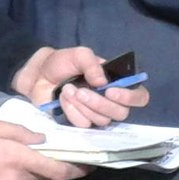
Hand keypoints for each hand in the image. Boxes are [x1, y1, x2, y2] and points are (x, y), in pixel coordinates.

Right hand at [0, 119, 85, 179]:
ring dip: (30, 169)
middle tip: (63, 153)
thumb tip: (41, 139)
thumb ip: (17, 132)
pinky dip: (13, 174)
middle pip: (45, 176)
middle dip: (56, 166)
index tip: (92, 164)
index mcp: (15, 158)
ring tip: (19, 153)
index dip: (77, 169)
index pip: (57, 171)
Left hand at [12, 45, 149, 128]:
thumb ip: (91, 64)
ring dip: (83, 105)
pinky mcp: (81, 124)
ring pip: (102, 120)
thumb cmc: (63, 63)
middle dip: (100, 103)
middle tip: (82, 91)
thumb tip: (102, 82)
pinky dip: (72, 110)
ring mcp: (96, 115)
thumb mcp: (79, 55)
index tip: (111, 92)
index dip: (130, 98)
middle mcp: (111, 102)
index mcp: (116, 83)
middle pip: (121, 113)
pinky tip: (62, 99)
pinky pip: (84, 125)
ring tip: (68, 89)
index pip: (139, 97)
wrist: (39, 75)